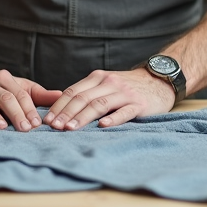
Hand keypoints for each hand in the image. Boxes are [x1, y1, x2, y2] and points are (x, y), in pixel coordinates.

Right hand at [0, 67, 62, 130]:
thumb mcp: (17, 85)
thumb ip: (39, 94)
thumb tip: (63, 96)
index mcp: (6, 78)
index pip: (20, 95)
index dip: (29, 109)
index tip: (37, 124)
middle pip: (4, 98)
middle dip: (15, 113)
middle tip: (25, 129)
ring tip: (1, 127)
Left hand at [43, 69, 175, 130]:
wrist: (158, 80)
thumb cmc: (127, 86)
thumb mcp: (105, 84)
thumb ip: (87, 93)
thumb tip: (62, 110)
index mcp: (97, 77)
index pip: (73, 91)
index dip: (59, 106)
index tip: (48, 120)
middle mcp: (109, 82)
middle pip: (83, 98)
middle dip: (66, 113)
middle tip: (54, 127)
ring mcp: (124, 93)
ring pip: (99, 104)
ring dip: (83, 117)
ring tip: (70, 129)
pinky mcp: (138, 104)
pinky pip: (124, 112)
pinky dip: (112, 119)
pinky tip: (102, 126)